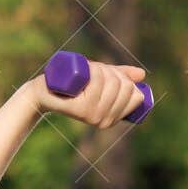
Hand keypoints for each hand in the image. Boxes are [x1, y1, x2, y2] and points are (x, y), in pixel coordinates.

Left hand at [20, 61, 147, 126]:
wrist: (45, 92)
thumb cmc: (73, 85)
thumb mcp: (101, 79)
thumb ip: (121, 77)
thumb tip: (142, 74)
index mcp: (114, 118)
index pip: (136, 94)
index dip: (125, 78)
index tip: (108, 73)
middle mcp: (105, 121)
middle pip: (124, 87)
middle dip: (112, 70)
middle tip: (95, 70)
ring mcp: (93, 116)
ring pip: (111, 82)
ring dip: (102, 68)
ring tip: (89, 70)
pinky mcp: (80, 109)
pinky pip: (97, 83)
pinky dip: (95, 71)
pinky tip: (88, 72)